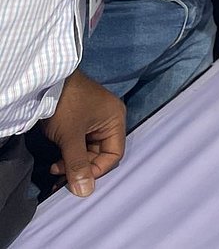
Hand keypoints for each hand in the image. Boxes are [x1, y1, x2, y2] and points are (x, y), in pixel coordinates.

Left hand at [40, 71, 125, 197]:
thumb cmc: (65, 104)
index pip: (114, 154)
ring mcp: (95, 120)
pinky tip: (56, 160)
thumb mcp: (70, 137)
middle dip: (81, 167)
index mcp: (115, 120)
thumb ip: (78, 165)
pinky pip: (80, 143)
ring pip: (88, 150)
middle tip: (60, 174)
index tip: (77, 178)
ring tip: (54, 167)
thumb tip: (85, 193)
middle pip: (100, 153)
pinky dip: (69, 153)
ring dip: (73, 162)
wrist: (46, 81)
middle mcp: (109, 120)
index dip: (97, 170)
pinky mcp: (81, 120)